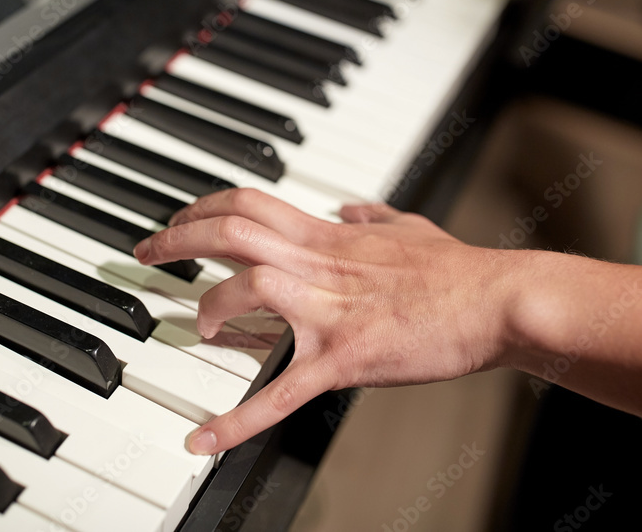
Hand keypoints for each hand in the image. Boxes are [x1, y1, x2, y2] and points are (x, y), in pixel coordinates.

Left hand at [133, 188, 520, 454]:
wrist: (495, 301)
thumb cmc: (456, 269)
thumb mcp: (409, 226)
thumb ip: (373, 215)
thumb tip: (353, 206)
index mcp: (329, 236)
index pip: (248, 202)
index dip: (201, 206)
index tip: (177, 219)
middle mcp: (320, 264)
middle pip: (232, 231)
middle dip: (177, 238)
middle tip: (147, 253)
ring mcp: (330, 310)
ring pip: (249, 288)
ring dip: (209, 307)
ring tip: (196, 329)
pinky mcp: (345, 358)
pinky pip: (282, 390)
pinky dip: (238, 419)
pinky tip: (205, 439)